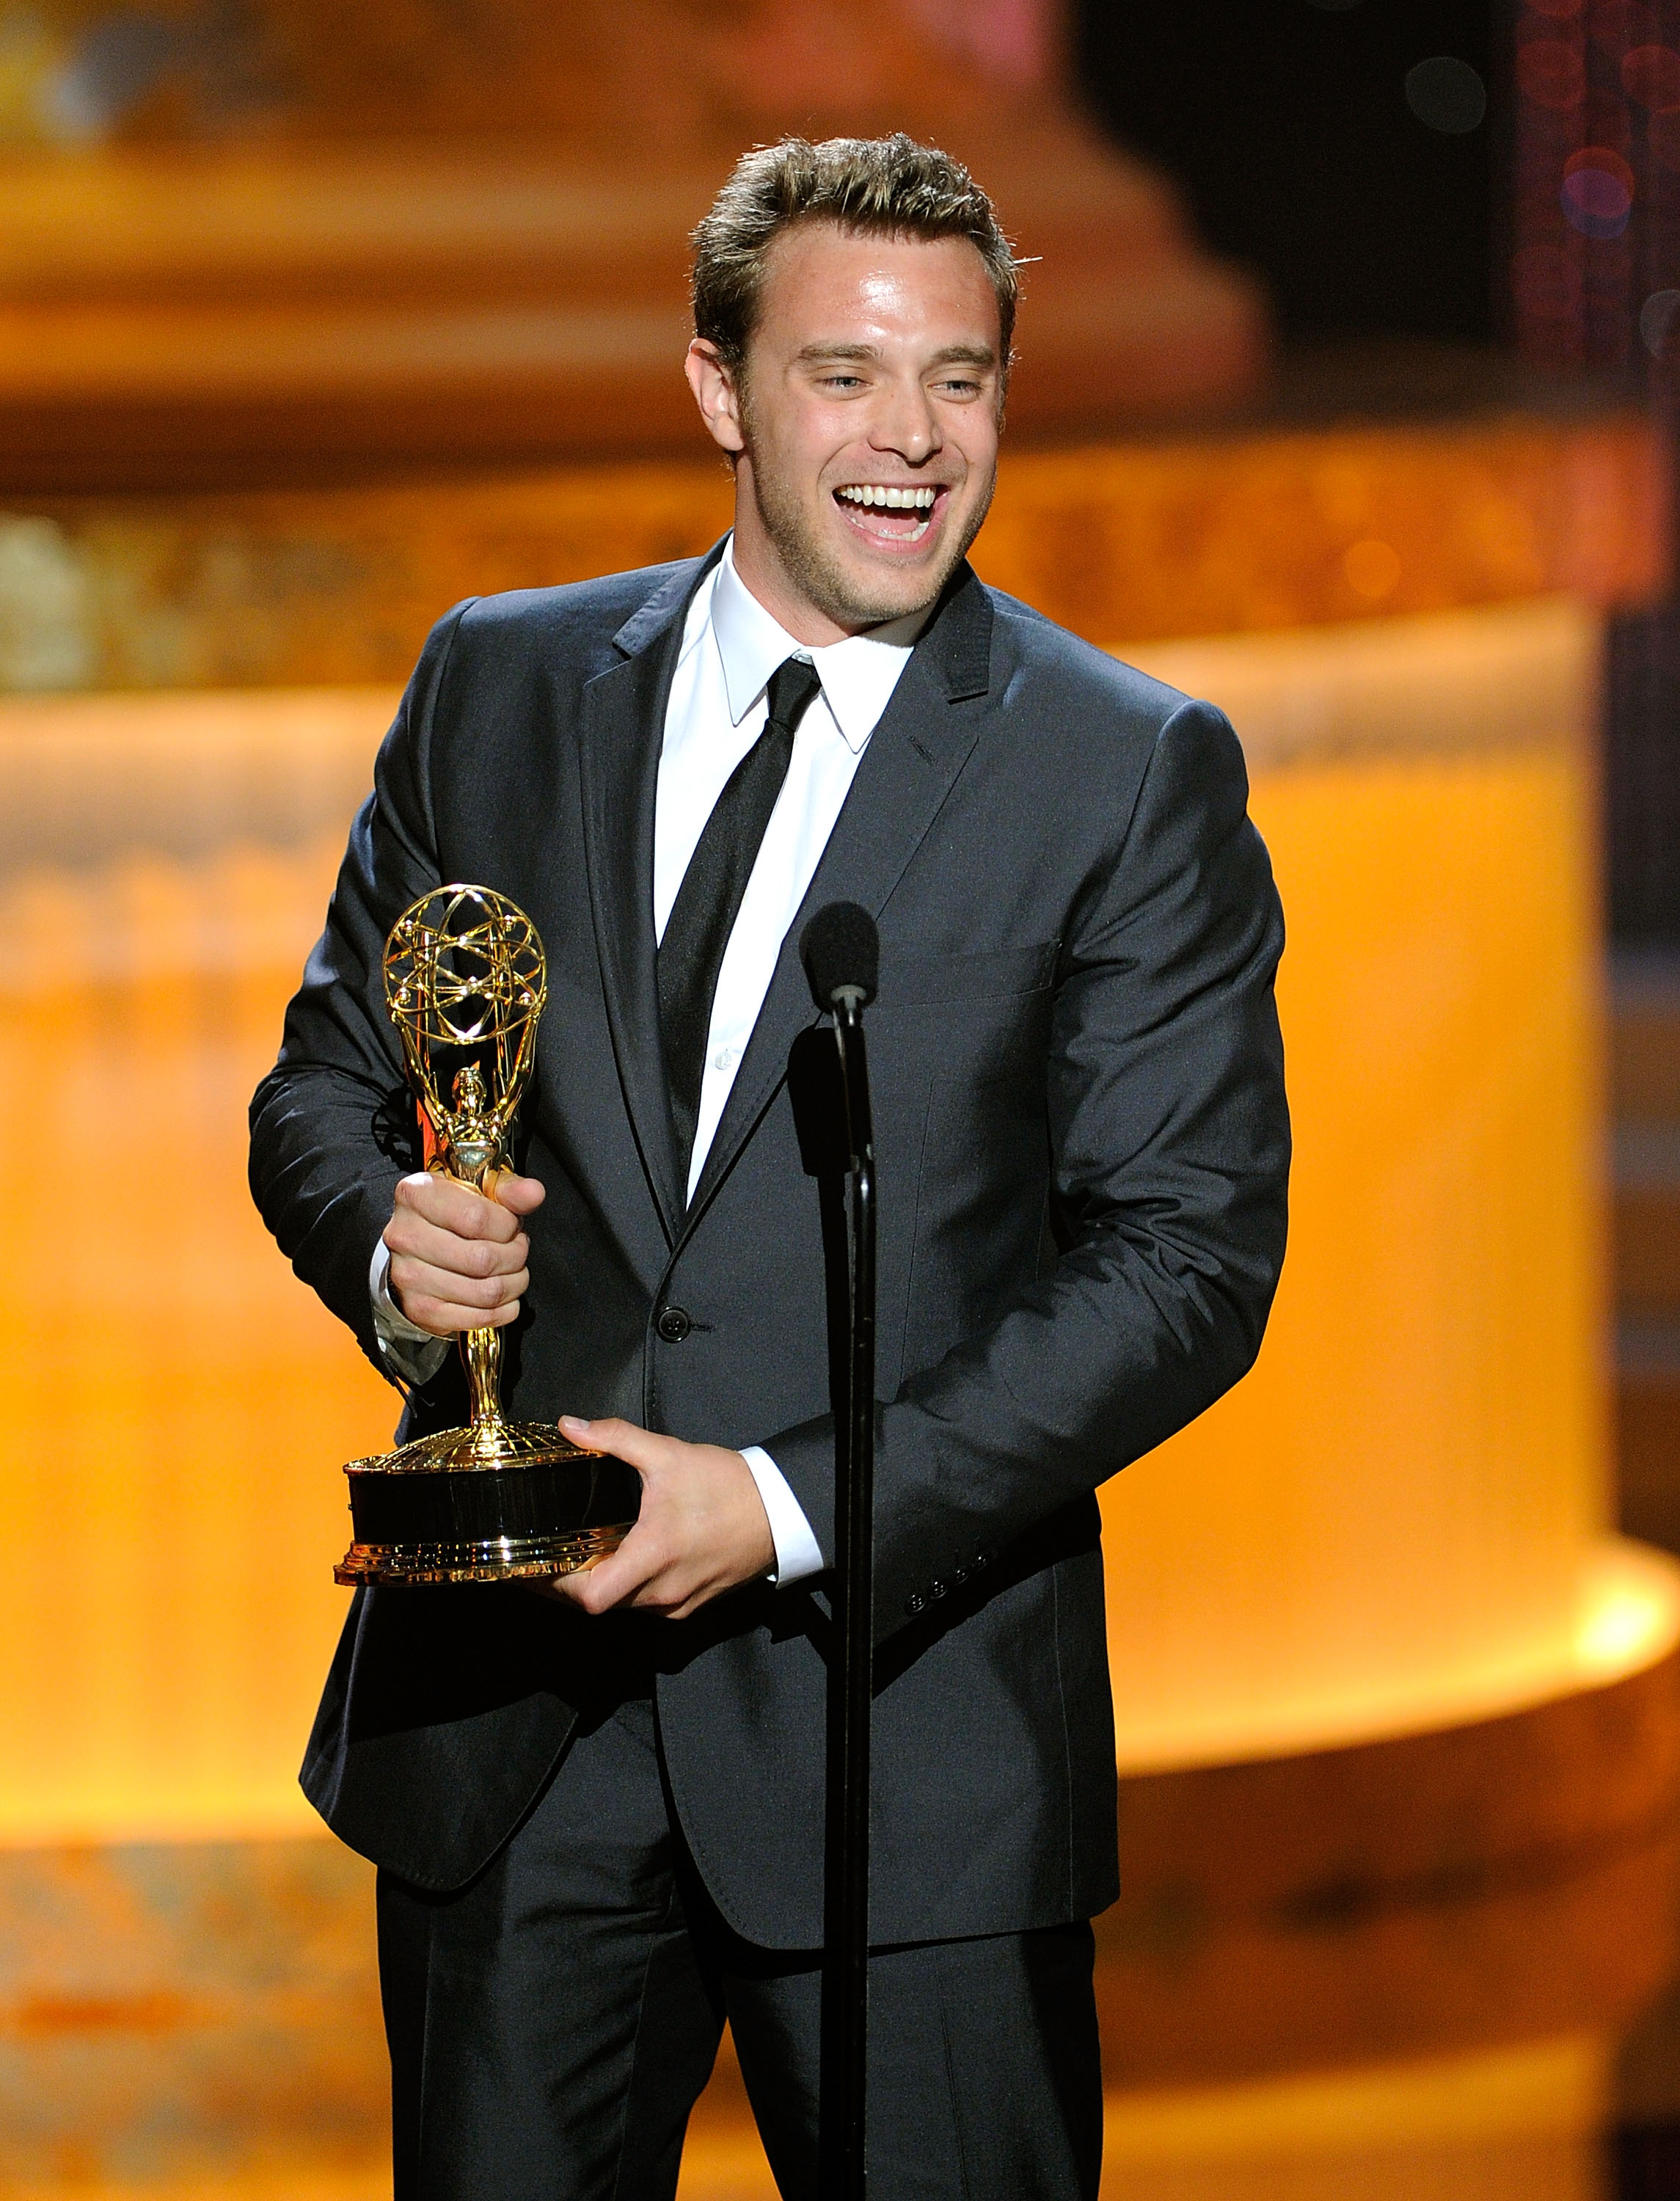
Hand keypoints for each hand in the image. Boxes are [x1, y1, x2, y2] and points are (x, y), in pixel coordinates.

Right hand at [383, 1169, 544, 1337]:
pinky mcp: (421, 1309)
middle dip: (515, 1256)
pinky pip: (479, 1318)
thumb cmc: (450, 1216)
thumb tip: (533, 1193)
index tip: (511, 1226)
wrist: (414, 1249)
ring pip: (486, 1292)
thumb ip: (508, 1190)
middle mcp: (405, 1236)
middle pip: (483, 1259)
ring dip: (513, 1284)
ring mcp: (409, 1277)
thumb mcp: (477, 1190)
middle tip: (516, 1250)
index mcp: (416, 1195)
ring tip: (512, 1271)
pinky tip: (502, 1295)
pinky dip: (503, 1309)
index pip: (477, 1218)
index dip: (507, 1226)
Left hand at [543, 1416, 775, 1618]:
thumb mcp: (667, 1454)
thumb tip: (570, 1426)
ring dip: (600, 1585)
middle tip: (546, 1556)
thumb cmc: (728, 1487)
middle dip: (570, 1583)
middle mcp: (663, 1590)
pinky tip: (623, 1560)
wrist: (779, 1510)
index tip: (534, 1566)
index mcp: (653, 1555)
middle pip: (599, 1603)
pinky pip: (647, 1606)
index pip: (589, 1596)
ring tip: (580, 1555)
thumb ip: (614, 1438)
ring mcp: (679, 1603)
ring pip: (623, 1605)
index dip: (554, 1586)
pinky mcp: (692, 1604)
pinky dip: (629, 1589)